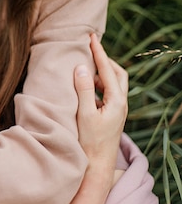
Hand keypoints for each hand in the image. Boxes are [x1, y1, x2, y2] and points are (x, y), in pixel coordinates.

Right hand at [74, 34, 127, 160]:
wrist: (97, 165)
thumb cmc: (89, 142)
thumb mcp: (84, 114)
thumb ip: (84, 89)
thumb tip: (82, 67)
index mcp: (117, 101)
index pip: (107, 70)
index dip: (99, 53)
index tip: (91, 38)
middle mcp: (121, 104)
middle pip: (118, 74)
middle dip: (105, 60)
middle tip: (91, 49)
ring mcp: (118, 110)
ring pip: (114, 83)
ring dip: (102, 73)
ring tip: (85, 68)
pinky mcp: (113, 116)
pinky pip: (109, 92)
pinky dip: (99, 84)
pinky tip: (86, 87)